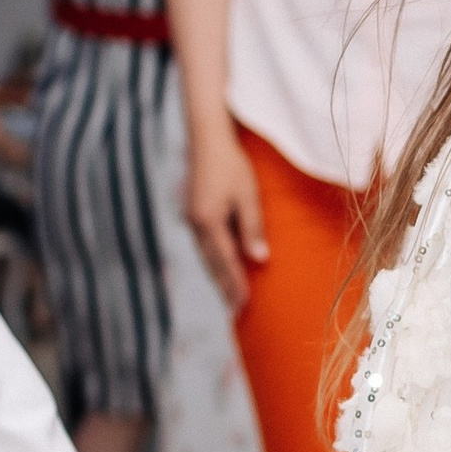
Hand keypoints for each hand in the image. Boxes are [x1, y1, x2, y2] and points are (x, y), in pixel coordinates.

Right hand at [184, 114, 267, 312]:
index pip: (226, 261)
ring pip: (206, 256)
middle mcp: (195, 224)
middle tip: (236, 312)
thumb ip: (252, 228)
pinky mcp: (193, 213)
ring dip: (218, 276)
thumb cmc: (231, 164)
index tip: (244, 305)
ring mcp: (191, 219)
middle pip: (212, 264)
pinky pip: (205, 244)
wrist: (207, 139)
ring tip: (230, 296)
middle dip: (224, 287)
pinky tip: (223, 267)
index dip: (235, 284)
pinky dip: (215, 260)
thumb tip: (259, 259)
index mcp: (208, 221)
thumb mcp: (248, 195)